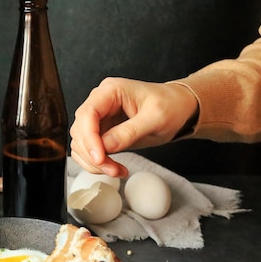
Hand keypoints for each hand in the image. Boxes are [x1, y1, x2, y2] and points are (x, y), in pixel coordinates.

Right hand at [70, 78, 198, 176]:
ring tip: (116, 170)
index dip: (89, 138)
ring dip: (94, 162)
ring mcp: (99, 119)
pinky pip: (88, 151)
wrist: (180, 110)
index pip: (88, 114)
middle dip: (93, 154)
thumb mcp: (156, 118)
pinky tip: (114, 167)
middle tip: (111, 168)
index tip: (99, 157)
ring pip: (81, 144)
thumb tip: (107, 146)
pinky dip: (97, 164)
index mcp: (110, 91)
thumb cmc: (171, 105)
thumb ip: (130, 131)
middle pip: (80, 131)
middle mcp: (100, 103)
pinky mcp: (101, 133)